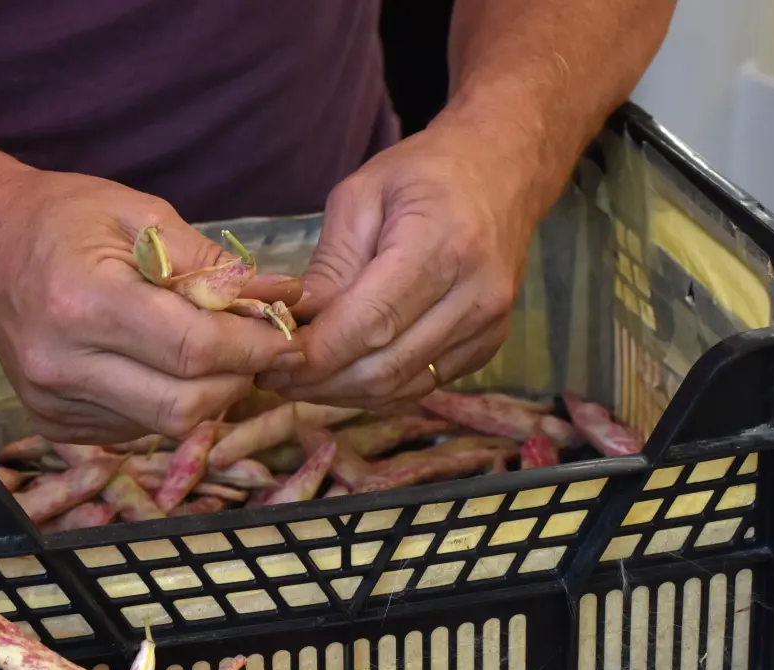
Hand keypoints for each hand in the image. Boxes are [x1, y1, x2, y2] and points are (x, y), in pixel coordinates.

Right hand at [0, 166, 304, 442]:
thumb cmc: (61, 217)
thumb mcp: (138, 214)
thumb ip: (207, 263)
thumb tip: (277, 299)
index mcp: (83, 302)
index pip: (192, 349)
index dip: (251, 348)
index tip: (284, 337)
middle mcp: (61, 364)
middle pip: (183, 405)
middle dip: (235, 381)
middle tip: (255, 350)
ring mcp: (52, 401)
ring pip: (164, 425)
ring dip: (205, 396)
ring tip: (210, 352)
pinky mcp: (52, 423)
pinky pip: (134, 429)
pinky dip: (165, 402)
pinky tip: (160, 365)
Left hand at [258, 117, 540, 409]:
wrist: (504, 171)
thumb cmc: (425, 172)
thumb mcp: (361, 196)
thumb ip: (329, 265)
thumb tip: (292, 325)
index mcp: (441, 245)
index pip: (370, 323)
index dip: (316, 354)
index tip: (270, 361)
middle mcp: (474, 295)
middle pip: (384, 367)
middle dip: (320, 381)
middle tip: (274, 376)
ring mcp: (487, 327)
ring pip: (400, 387)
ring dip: (342, 394)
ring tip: (300, 380)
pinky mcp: (487, 347)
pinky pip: (421, 387)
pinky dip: (375, 391)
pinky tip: (341, 377)